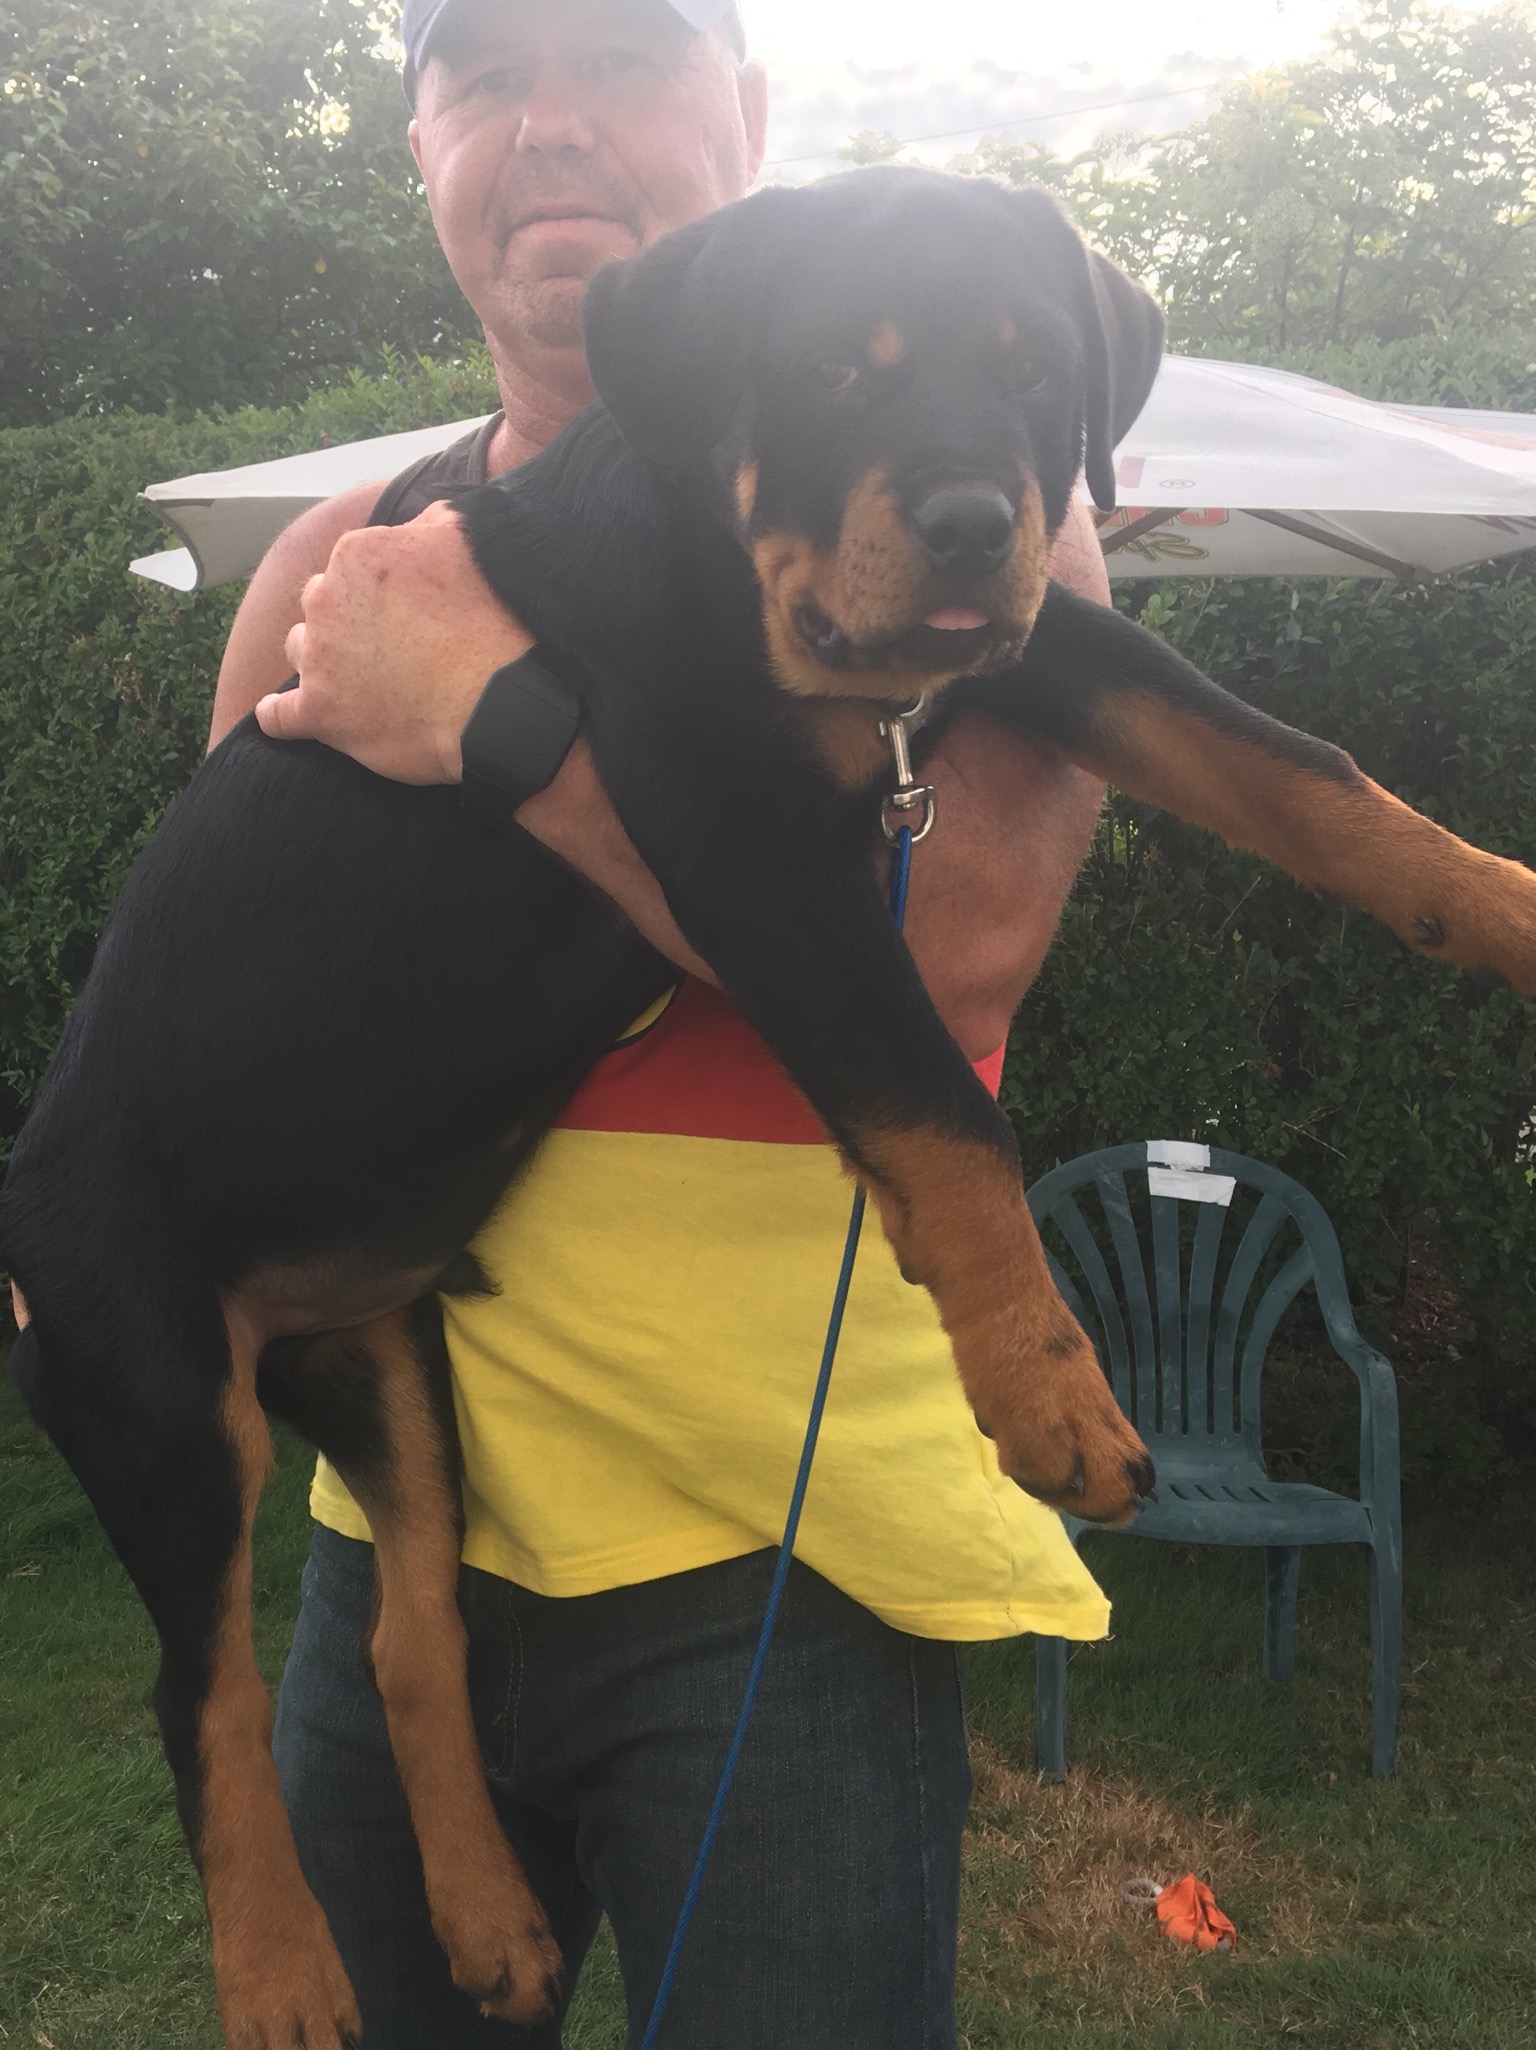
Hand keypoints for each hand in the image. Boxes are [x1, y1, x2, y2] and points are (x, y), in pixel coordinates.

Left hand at [255, 502, 529, 782]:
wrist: (506, 692)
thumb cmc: (494, 616)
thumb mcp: (462, 539)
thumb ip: (425, 526)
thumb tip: (416, 525)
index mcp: (356, 555)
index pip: (346, 570)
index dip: (374, 595)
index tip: (402, 613)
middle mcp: (326, 600)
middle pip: (319, 609)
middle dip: (345, 626)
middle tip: (389, 649)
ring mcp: (320, 658)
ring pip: (302, 655)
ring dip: (325, 665)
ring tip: (365, 685)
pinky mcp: (321, 712)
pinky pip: (279, 717)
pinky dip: (282, 718)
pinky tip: (295, 718)